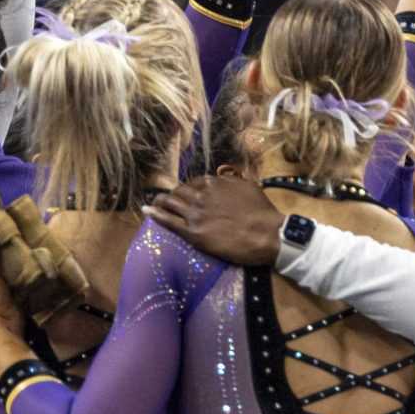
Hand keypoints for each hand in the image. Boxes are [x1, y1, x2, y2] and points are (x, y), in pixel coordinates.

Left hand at [144, 175, 284, 267]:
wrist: (267, 234)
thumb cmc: (263, 212)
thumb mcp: (248, 186)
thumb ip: (231, 182)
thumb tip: (224, 179)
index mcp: (215, 183)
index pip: (195, 182)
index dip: (189, 187)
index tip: (187, 192)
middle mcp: (202, 195)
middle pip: (179, 191)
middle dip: (172, 193)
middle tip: (167, 198)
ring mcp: (195, 214)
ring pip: (170, 203)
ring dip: (160, 201)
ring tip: (154, 202)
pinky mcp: (193, 233)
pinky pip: (168, 221)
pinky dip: (156, 214)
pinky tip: (147, 211)